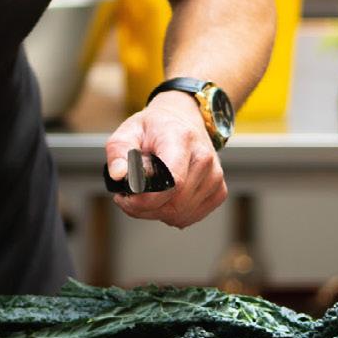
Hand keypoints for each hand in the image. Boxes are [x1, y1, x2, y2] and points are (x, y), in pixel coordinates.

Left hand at [104, 91, 227, 228]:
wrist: (182, 120)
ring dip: (157, 213)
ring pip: (182, 214)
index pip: (172, 181)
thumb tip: (118, 175)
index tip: (125, 197)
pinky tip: (164, 198)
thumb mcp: (128, 131)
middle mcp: (204, 158)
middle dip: (145, 209)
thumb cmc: (154, 128)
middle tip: (129, 197)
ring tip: (146, 194)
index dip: (146, 199)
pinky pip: (191, 216)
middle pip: (175, 204)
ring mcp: (215, 175)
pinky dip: (173, 214)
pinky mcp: (219, 190)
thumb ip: (119, 152)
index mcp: (181, 139)